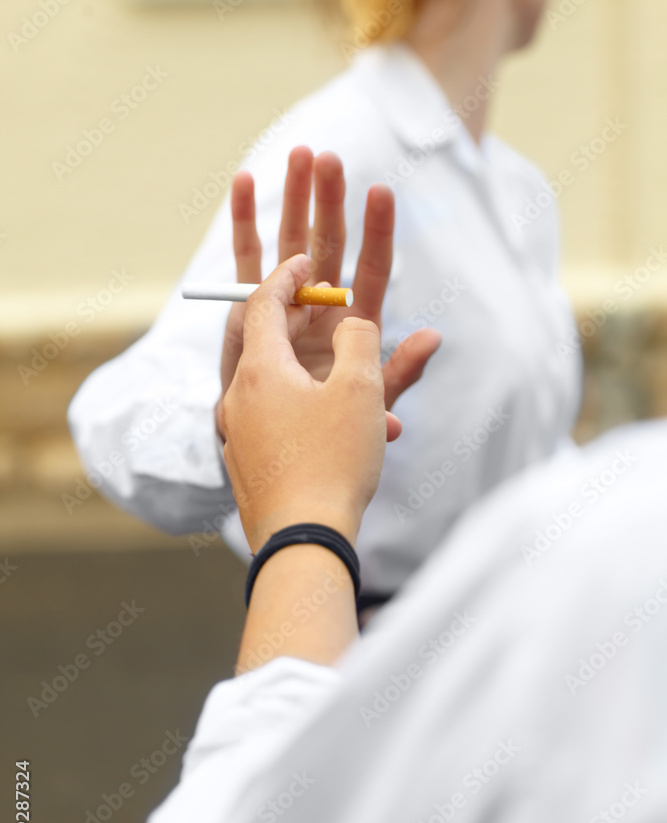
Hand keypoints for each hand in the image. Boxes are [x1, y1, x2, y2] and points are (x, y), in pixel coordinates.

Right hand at [217, 146, 440, 441]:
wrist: (277, 451)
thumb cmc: (328, 432)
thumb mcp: (369, 405)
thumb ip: (398, 374)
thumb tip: (433, 337)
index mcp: (352, 325)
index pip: (371, 270)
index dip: (377, 232)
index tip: (381, 191)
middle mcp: (320, 307)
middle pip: (328, 245)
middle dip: (329, 201)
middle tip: (329, 157)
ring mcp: (283, 305)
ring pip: (290, 242)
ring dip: (293, 199)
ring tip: (298, 154)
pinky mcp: (247, 311)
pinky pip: (246, 261)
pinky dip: (245, 222)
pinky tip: (243, 182)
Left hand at [218, 256, 437, 554]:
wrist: (301, 542)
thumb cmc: (332, 462)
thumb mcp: (361, 391)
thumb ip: (361, 342)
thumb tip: (354, 321)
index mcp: (260, 370)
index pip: (263, 302)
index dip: (287, 277)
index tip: (306, 265)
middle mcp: (237, 398)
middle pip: (262, 345)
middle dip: (293, 324)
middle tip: (322, 313)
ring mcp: (236, 435)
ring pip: (267, 388)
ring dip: (298, 374)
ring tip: (334, 381)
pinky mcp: (244, 467)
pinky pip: (268, 424)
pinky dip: (292, 411)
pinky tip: (323, 433)